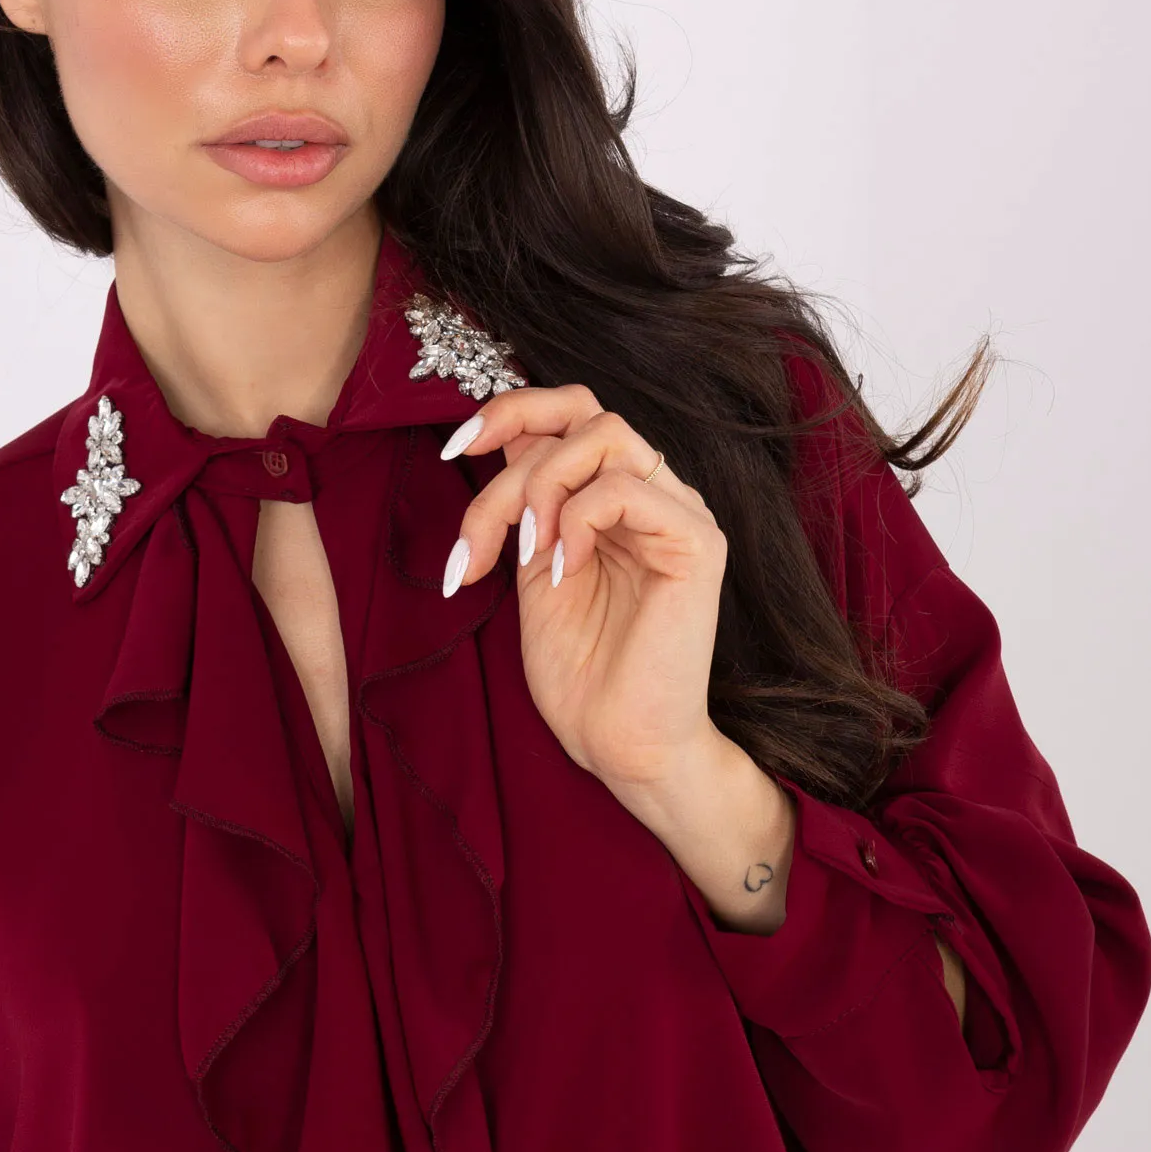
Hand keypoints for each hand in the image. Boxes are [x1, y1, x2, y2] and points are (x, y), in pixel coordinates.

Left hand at [440, 384, 727, 788]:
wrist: (619, 742)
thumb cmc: (579, 668)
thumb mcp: (530, 565)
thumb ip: (522, 503)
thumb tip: (488, 436)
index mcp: (613, 493)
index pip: (570, 411)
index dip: (508, 412)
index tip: (454, 450)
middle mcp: (652, 491)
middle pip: (581, 409)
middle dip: (512, 455)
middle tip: (482, 533)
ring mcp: (679, 512)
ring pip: (604, 435)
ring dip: (541, 486)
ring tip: (526, 552)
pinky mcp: (696, 543)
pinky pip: (626, 487)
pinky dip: (578, 520)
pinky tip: (563, 571)